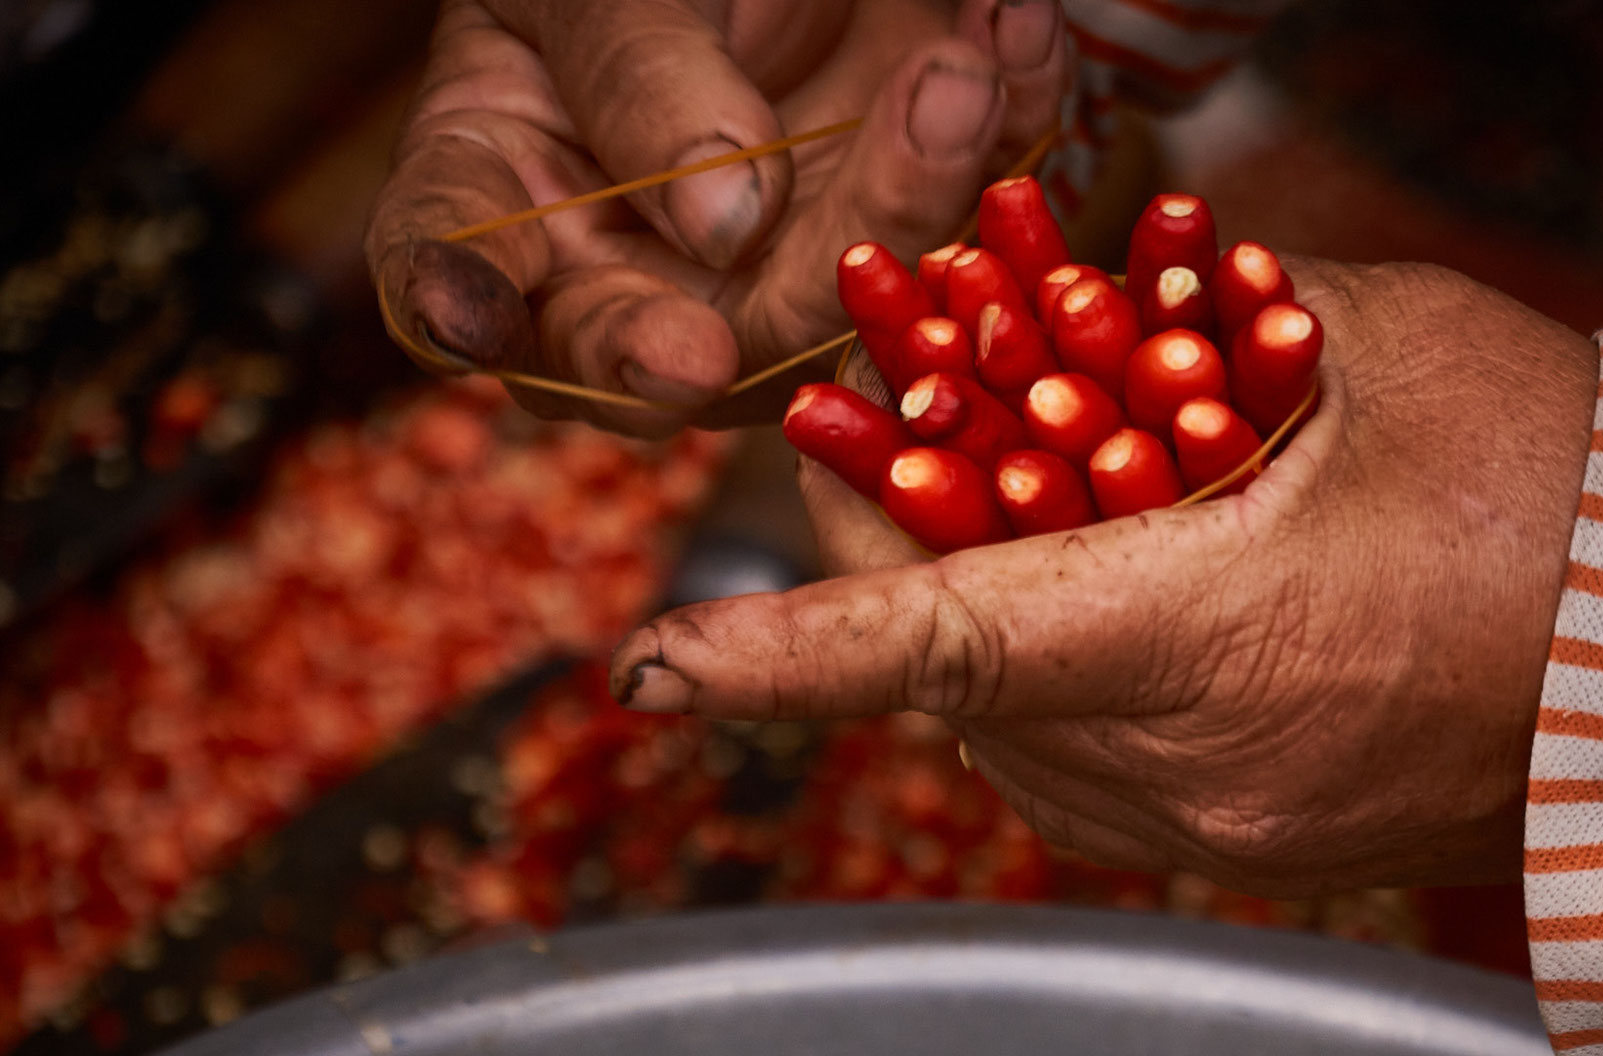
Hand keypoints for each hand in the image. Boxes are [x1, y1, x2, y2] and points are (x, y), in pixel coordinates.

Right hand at [366, 0, 1067, 436]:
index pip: (452, 263)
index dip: (453, 304)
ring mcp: (774, 266)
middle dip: (782, 294)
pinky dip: (1008, 126)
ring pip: (844, 302)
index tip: (472, 316)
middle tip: (817, 227)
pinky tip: (1015, 33)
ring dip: (916, 197)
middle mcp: (635, 264)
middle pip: (684, 342)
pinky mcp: (900, 233)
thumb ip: (635, 75)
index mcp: (506, 186)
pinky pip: (963, 220)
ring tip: (960, 72)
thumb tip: (726, 221)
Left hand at [608, 260, 1599, 894]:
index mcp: (1214, 637)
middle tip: (884, 436)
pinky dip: (1054, 685)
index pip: (945, 646)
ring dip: (967, 625)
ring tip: (997, 505)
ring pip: (1003, 737)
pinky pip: (1087, 773)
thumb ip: (1194, 325)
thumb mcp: (1372, 349)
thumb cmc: (1566, 483)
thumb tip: (1081, 303)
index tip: (651, 673)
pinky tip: (1095, 598)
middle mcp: (1192, 773)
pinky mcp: (1248, 857)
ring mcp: (1219, 836)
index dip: (785, 657)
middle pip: (947, 679)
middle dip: (885, 559)